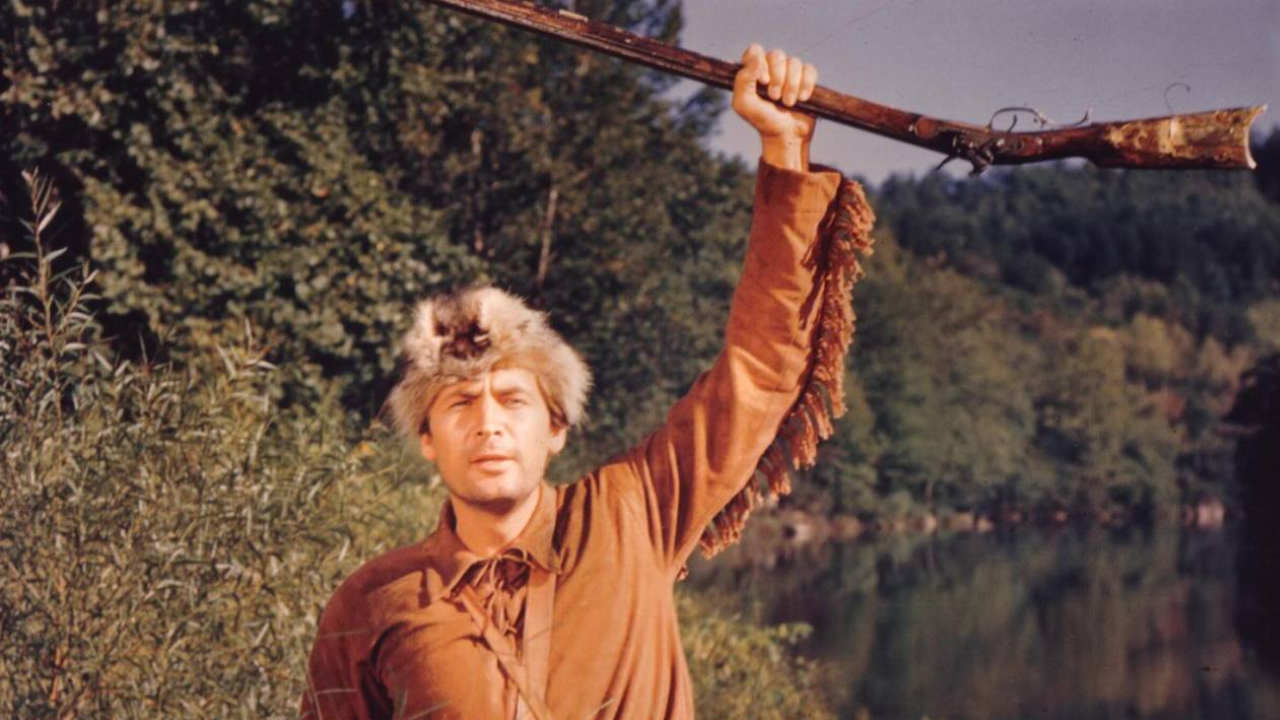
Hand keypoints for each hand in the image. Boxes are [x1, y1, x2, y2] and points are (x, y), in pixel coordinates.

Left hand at [731, 44, 818, 170]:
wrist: (785, 135)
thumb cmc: (762, 120)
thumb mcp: (743, 104)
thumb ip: (743, 80)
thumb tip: (757, 56)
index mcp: (754, 70)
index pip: (755, 50)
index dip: (760, 63)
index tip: (763, 82)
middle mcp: (771, 67)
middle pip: (777, 55)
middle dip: (778, 78)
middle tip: (775, 98)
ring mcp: (790, 72)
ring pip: (794, 62)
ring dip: (792, 86)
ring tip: (788, 103)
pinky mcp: (806, 78)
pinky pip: (809, 69)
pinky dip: (806, 84)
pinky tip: (802, 99)